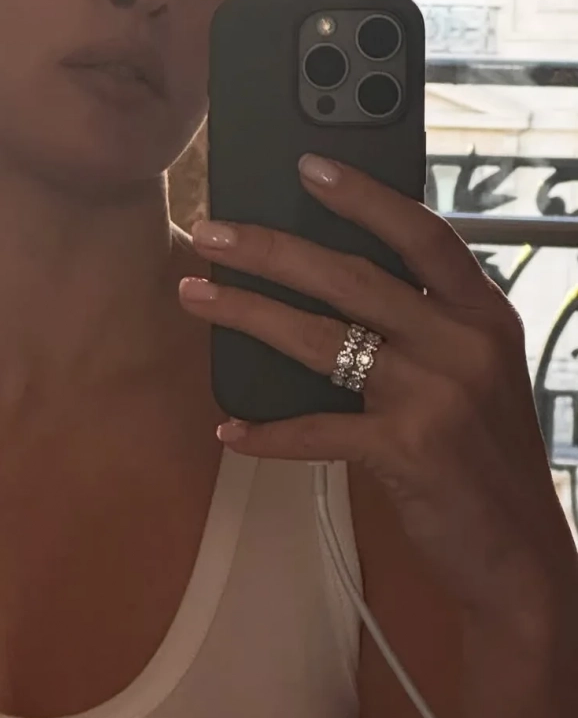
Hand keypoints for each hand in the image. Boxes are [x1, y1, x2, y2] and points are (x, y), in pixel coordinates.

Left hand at [179, 153, 577, 621]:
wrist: (520, 550)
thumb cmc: (483, 451)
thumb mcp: (474, 369)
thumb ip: (423, 323)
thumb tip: (328, 279)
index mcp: (482, 312)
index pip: (422, 234)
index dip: (363, 197)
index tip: (307, 167)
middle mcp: (463, 343)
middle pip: (351, 277)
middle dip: (271, 249)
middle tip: (212, 233)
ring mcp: (436, 395)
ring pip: (322, 339)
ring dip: (248, 314)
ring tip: (196, 294)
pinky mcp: (407, 451)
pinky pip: (317, 428)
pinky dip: (268, 431)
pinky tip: (231, 427)